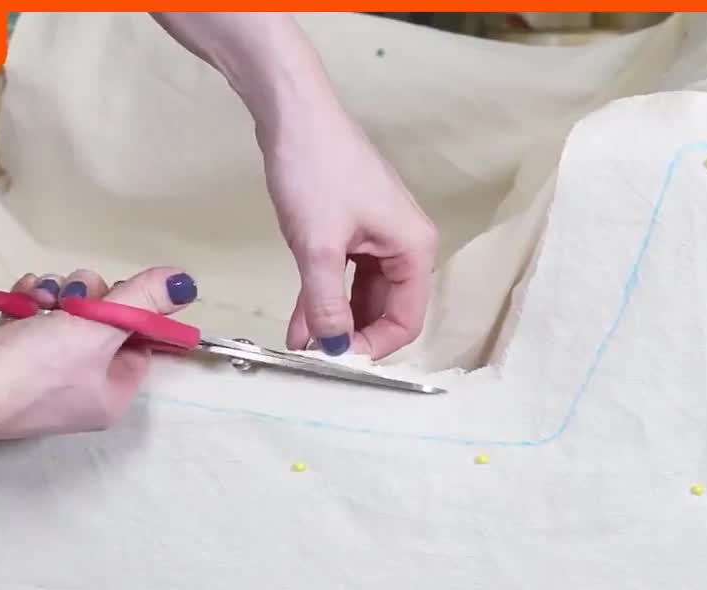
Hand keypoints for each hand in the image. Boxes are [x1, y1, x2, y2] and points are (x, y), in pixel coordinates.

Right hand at [0, 267, 197, 443]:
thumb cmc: (38, 367)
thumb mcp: (101, 327)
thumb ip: (144, 299)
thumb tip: (185, 283)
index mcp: (111, 397)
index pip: (139, 344)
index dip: (132, 310)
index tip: (120, 288)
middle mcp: (79, 395)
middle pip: (101, 328)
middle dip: (87, 297)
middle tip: (74, 290)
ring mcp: (41, 381)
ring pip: (65, 320)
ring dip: (55, 295)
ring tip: (38, 294)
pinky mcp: (8, 364)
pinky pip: (32, 323)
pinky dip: (28, 304)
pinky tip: (19, 296)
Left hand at [261, 109, 437, 359]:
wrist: (293, 113)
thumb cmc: (316, 170)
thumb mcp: (318, 246)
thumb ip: (326, 303)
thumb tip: (333, 348)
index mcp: (413, 248)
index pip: (407, 320)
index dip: (373, 347)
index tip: (335, 360)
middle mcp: (404, 245)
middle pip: (387, 310)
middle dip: (353, 336)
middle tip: (316, 357)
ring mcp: (378, 236)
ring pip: (362, 296)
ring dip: (334, 320)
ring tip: (300, 344)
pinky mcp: (353, 229)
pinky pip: (344, 276)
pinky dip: (323, 298)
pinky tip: (298, 322)